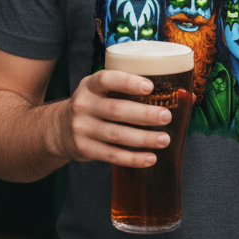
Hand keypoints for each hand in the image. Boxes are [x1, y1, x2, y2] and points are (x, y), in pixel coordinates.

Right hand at [54, 69, 171, 168]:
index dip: (128, 82)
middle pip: (116, 110)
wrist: (59, 129)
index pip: (107, 79)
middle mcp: (83, 105)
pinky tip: (150, 158)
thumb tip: (179, 93)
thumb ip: (125, 88)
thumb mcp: (99, 90)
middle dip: (144, 114)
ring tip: (164, 139)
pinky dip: (133, 158)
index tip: (150, 87)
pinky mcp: (85, 149)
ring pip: (117, 135)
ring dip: (143, 139)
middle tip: (166, 116)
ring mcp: (82, 129)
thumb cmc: (93, 104)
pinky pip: (112, 155)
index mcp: (89, 85)